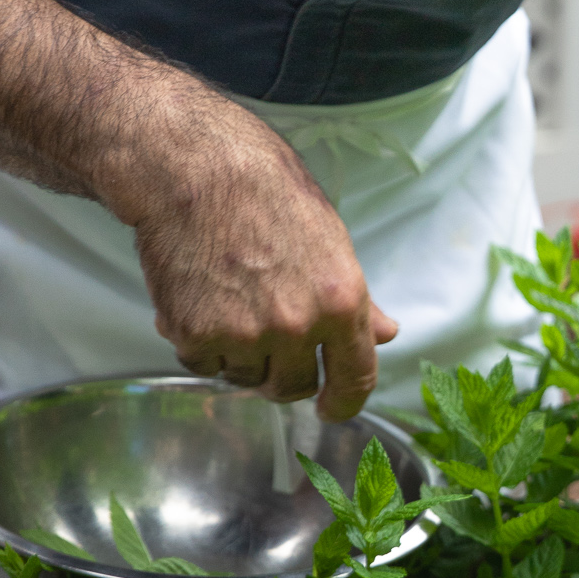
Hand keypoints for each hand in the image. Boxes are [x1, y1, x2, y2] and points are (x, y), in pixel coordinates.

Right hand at [116, 108, 397, 421]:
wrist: (193, 168)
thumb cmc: (264, 189)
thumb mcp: (329, 237)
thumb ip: (357, 297)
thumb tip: (386, 333)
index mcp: (342, 300)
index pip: (355, 378)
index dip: (343, 404)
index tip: (331, 409)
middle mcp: (297, 326)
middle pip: (292, 386)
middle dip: (282, 374)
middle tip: (266, 340)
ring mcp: (244, 335)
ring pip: (244, 377)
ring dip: (238, 355)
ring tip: (228, 300)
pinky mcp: (195, 334)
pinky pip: (203, 364)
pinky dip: (200, 343)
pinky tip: (199, 298)